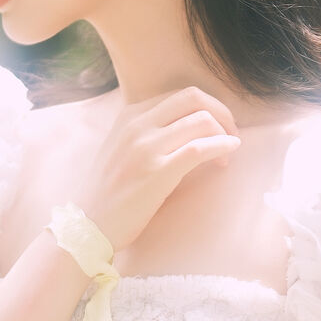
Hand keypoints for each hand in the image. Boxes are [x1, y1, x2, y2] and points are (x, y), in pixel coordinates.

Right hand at [74, 85, 240, 251]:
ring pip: (201, 120)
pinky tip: (229, 154)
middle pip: (194, 98)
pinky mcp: (156, 172)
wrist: (87, 225)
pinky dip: (221, 147)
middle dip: (221, 112)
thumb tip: (186, 129)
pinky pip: (199, 149)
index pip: (180, 95)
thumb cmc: (108, 193)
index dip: (208, 108)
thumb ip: (146, 133)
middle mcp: (137, 125)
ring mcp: (146, 147)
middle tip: (232, 133)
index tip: (217, 128)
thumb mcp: (122, 149)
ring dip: (224, 134)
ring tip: (227, 155)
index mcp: (130, 116)